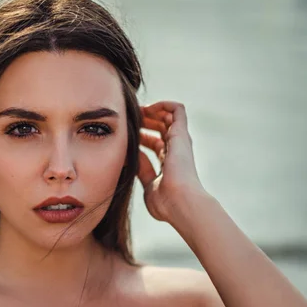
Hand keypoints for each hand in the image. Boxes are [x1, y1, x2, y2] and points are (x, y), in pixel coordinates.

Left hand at [137, 101, 206, 222]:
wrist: (180, 202)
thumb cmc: (164, 202)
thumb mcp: (147, 184)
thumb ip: (141, 169)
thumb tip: (129, 157)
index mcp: (168, 164)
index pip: (155, 144)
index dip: (140, 137)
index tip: (125, 134)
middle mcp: (175, 150)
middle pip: (161, 128)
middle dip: (144, 121)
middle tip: (128, 119)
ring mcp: (179, 142)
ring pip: (168, 117)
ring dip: (151, 111)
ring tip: (136, 111)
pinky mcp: (181, 134)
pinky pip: (177, 109)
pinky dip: (163, 104)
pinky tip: (147, 108)